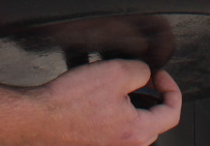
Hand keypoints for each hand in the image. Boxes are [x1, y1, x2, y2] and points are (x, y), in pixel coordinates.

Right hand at [31, 61, 180, 145]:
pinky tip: (99, 96)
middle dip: (150, 95)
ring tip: (118, 85)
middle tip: (141, 78)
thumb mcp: (116, 73)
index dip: (171, 88)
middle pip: (153, 121)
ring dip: (131, 103)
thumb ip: (141, 72)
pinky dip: (114, 111)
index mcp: (137, 132)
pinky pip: (113, 128)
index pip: (172, 113)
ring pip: (132, 124)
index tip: (159, 75)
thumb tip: (145, 75)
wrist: (38, 119)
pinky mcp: (93, 144)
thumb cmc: (71, 102)